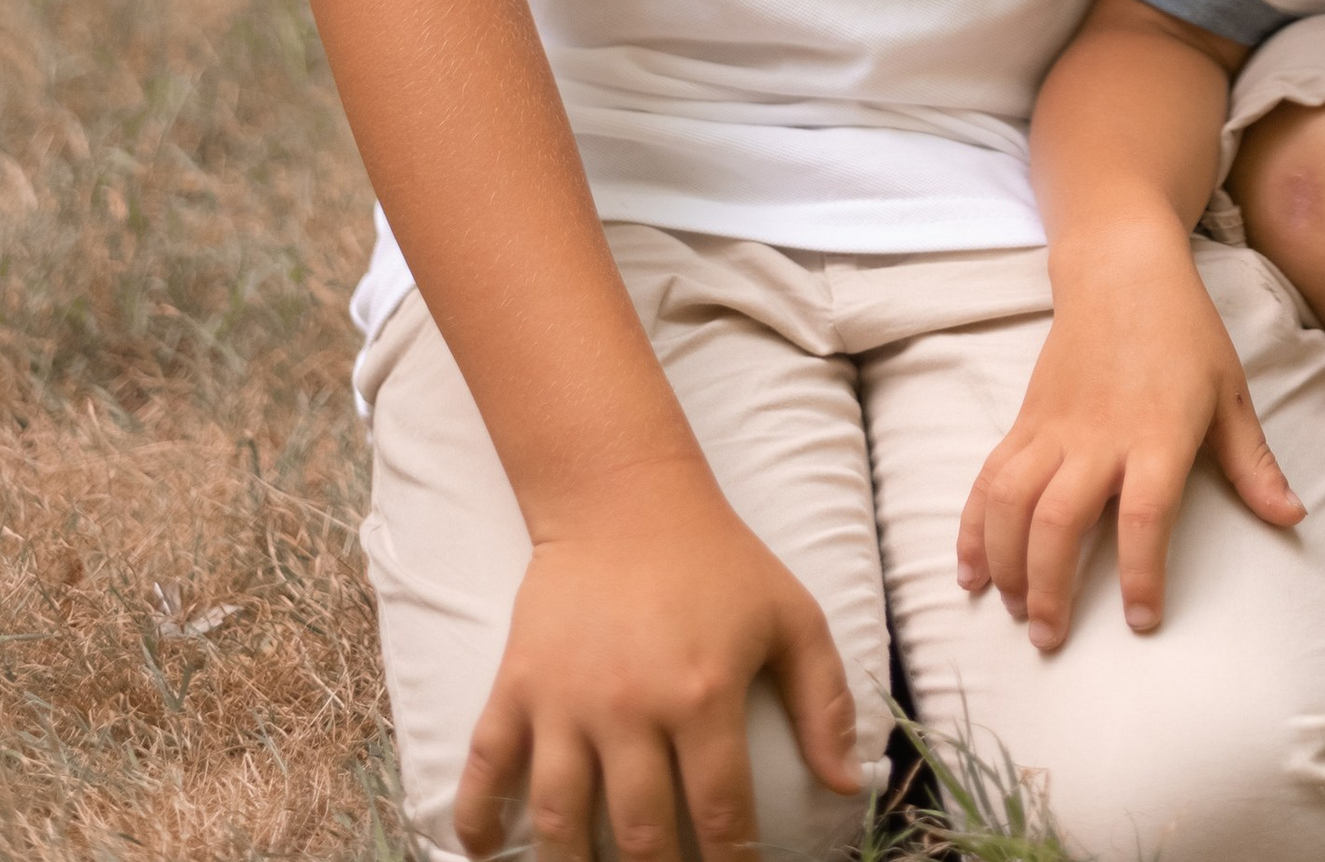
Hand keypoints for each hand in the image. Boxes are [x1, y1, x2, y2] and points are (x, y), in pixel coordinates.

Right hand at [453, 460, 859, 861]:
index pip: (721, 814)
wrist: (625, 497)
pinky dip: (477, 818)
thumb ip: (824, 703)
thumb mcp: (790, 618)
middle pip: (641, 833)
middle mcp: (631, 708)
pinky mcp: (516, 686)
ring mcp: (566, 701)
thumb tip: (846, 786)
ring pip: (561, 818)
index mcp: (703, 695)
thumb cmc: (717, 560)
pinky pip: (488, 765)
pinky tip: (483, 851)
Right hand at [956, 225, 1302, 651]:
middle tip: (1050, 639)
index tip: (1142, 622)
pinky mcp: (1025, 420)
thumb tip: (1293, 516)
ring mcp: (1054, 427)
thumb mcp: (1230, 393)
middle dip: (1049, 587)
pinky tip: (969, 571)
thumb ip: (1254, 463)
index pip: (1146, 516)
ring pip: (1013, 502)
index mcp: (1158, 434)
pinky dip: (973, 526)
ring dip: (1006, 562)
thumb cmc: (1185, 331)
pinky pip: (990, 478)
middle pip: (1060, 520)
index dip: (1143, 574)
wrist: (1122, 268)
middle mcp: (1099, 436)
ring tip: (1013, 610)